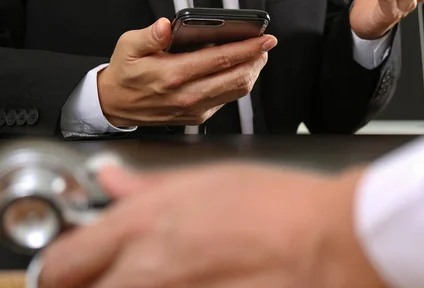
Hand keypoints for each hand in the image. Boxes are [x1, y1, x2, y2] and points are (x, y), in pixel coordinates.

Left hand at [39, 164, 384, 287]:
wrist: (326, 242)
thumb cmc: (277, 206)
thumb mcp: (205, 180)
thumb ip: (147, 187)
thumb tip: (112, 181)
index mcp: (141, 229)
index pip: (62, 263)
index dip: (63, 267)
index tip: (75, 266)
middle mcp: (143, 274)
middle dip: (91, 284)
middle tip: (120, 274)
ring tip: (172, 276)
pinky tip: (198, 283)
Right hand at [97, 18, 276, 126]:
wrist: (115, 105)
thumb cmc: (125, 73)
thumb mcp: (128, 47)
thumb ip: (149, 36)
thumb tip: (165, 26)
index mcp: (173, 75)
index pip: (221, 59)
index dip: (248, 48)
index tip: (266, 39)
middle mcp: (188, 95)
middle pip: (237, 78)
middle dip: (257, 59)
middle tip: (265, 45)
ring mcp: (195, 109)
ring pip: (237, 91)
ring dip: (251, 72)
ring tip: (256, 56)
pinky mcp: (197, 117)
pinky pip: (226, 100)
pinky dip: (237, 84)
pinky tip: (238, 70)